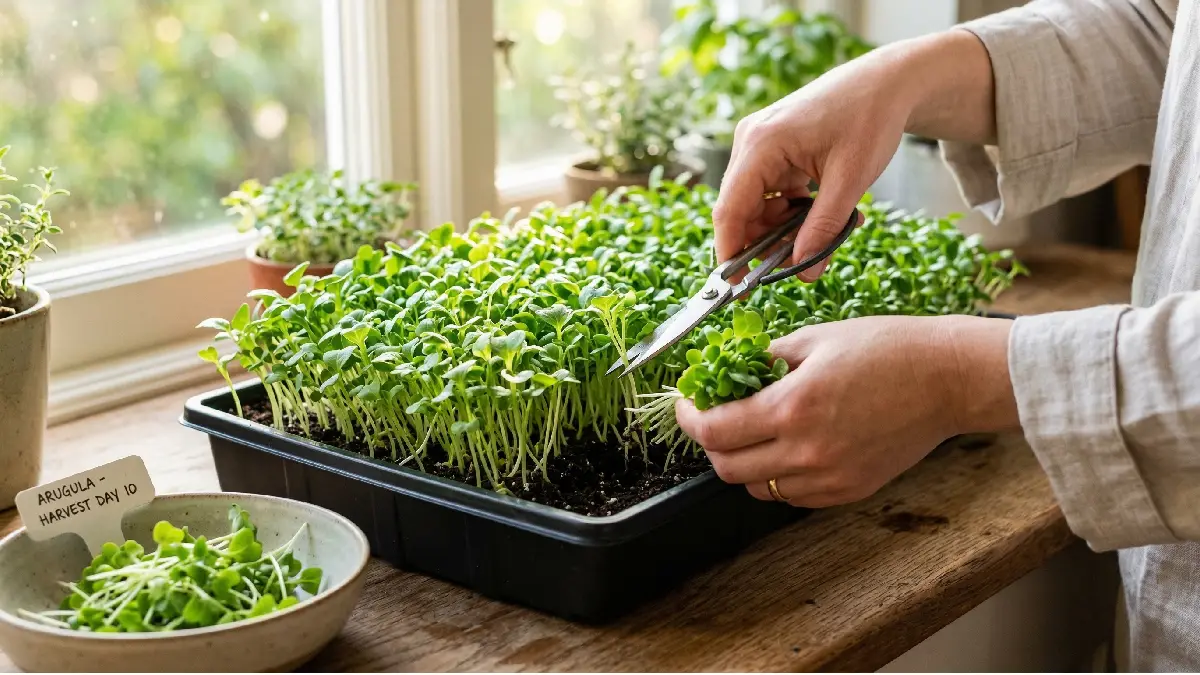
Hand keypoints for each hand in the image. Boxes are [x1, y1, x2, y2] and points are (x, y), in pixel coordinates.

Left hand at [674, 315, 1018, 506]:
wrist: (947, 378)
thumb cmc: (887, 348)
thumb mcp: (815, 339)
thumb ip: (764, 360)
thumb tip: (727, 371)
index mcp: (792, 407)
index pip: (713, 430)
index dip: (688, 418)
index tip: (686, 402)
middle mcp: (806, 450)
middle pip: (726, 467)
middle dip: (710, 442)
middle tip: (714, 416)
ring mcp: (828, 477)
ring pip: (757, 486)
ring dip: (743, 461)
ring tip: (752, 431)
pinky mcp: (847, 491)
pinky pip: (791, 494)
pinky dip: (777, 475)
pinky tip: (787, 446)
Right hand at [713, 30, 995, 281]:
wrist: (886, 81)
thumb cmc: (870, 118)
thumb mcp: (850, 181)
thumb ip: (824, 229)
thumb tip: (804, 272)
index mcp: (761, 144)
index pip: (730, 210)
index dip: (730, 253)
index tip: (737, 288)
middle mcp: (750, 141)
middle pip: (741, 210)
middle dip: (766, 243)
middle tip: (801, 264)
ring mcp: (759, 144)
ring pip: (757, 205)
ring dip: (783, 228)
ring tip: (825, 231)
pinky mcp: (772, 149)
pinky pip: (770, 193)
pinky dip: (790, 212)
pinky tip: (820, 212)